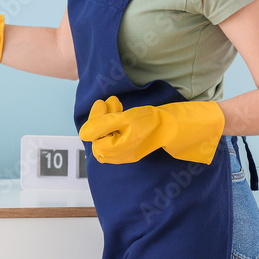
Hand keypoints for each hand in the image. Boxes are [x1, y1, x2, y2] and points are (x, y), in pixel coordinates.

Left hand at [79, 97, 223, 164]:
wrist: (175, 126)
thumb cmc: (152, 122)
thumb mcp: (125, 120)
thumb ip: (102, 126)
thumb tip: (83, 133)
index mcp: (114, 151)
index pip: (92, 135)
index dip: (95, 117)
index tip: (103, 102)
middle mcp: (116, 155)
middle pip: (97, 135)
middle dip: (100, 117)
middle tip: (110, 102)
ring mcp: (123, 152)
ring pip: (105, 133)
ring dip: (107, 117)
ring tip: (116, 104)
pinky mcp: (129, 146)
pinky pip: (114, 134)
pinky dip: (114, 121)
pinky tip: (120, 110)